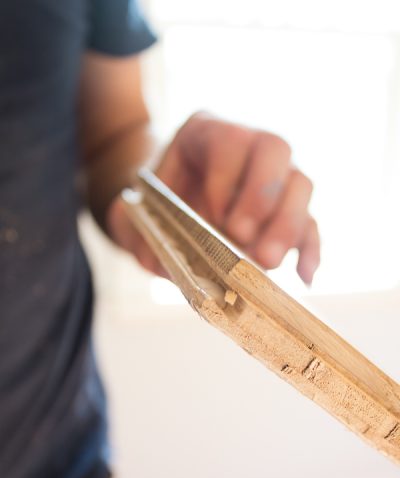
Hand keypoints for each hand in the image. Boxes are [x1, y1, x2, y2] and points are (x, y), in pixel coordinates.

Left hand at [108, 112, 319, 283]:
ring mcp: (275, 177)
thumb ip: (139, 233)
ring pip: (301, 184)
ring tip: (265, 262)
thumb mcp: (135, 215)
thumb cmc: (153, 210)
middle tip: (241, 239)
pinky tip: (303, 276)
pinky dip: (309, 250)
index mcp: (207, 133)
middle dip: (261, 197)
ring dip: (287, 225)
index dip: (224, 178)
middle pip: (276, 149)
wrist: (166, 215)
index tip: (211, 216)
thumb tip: (163, 264)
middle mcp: (249, 146)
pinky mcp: (289, 211)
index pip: (229, 139)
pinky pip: (310, 224)